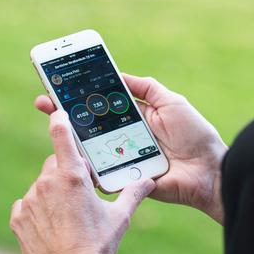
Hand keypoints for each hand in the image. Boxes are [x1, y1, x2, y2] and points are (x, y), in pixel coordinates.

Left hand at [10, 110, 154, 253]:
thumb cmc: (100, 245)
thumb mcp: (121, 217)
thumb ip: (134, 192)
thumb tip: (150, 180)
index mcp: (72, 176)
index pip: (61, 136)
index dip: (58, 120)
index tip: (56, 112)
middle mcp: (47, 183)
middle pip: (55, 166)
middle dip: (67, 174)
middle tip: (81, 194)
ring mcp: (29, 201)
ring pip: (41, 188)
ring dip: (52, 195)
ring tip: (68, 220)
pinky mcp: (17, 219)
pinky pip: (27, 206)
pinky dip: (38, 212)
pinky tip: (52, 229)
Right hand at [35, 73, 226, 223]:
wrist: (209, 171)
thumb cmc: (195, 135)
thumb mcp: (171, 102)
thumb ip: (146, 88)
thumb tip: (118, 74)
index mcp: (136, 118)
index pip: (103, 105)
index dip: (83, 97)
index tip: (60, 86)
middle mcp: (126, 138)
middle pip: (90, 126)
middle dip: (66, 115)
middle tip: (44, 103)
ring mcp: (123, 159)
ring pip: (90, 149)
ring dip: (71, 139)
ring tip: (53, 124)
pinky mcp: (124, 179)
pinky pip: (101, 173)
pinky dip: (86, 166)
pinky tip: (70, 154)